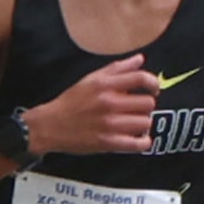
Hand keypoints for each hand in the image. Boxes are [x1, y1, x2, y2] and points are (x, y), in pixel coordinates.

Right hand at [25, 55, 158, 155]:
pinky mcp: (108, 143)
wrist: (50, 126)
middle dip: (145, 106)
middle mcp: (108, 103)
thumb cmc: (72, 102)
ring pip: (145, 122)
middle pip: (148, 103)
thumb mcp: (91, 80)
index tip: (153, 89)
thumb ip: (117, 69)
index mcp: (104, 85)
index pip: (140, 78)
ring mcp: (109, 124)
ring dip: (142, 124)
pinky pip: (139, 144)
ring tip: (133, 124)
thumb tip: (140, 59)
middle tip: (136, 109)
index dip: (153, 83)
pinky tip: (138, 139)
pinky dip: (143, 142)